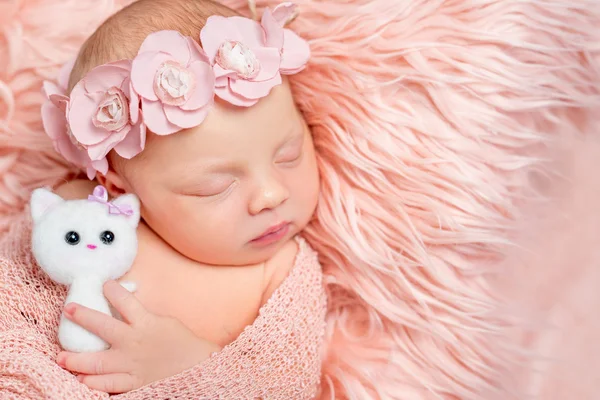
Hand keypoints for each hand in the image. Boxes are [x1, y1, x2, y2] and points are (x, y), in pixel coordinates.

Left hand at [56, 280, 220, 393]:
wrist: (200, 367)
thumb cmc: (187, 344)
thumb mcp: (167, 323)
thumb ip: (145, 318)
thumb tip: (129, 312)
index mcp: (146, 323)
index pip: (124, 300)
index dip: (112, 289)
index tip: (103, 283)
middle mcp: (134, 342)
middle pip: (103, 326)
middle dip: (83, 316)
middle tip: (68, 309)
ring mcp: (131, 364)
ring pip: (97, 362)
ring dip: (77, 360)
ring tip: (61, 357)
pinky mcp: (133, 382)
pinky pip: (109, 385)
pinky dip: (94, 383)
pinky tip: (82, 381)